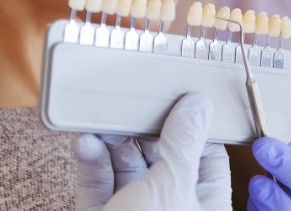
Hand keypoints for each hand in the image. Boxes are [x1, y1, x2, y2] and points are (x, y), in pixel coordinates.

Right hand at [73, 92, 231, 210]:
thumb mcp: (172, 187)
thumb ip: (183, 143)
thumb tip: (200, 102)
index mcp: (203, 204)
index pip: (205, 154)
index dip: (191, 122)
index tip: (174, 91)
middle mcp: (171, 208)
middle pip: (161, 155)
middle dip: (143, 128)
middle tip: (127, 102)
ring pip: (126, 167)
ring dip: (112, 141)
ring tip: (101, 120)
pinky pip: (98, 185)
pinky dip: (91, 163)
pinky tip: (85, 143)